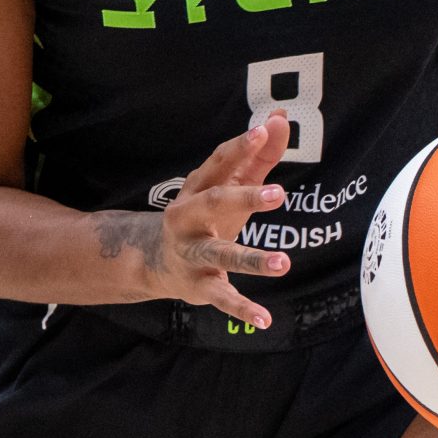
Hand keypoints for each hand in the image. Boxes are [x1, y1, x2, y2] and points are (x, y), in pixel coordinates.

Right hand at [109, 110, 293, 329]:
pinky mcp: (199, 285)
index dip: (240, 147)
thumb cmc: (204, 217)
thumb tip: (281, 118)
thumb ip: (258, 157)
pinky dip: (242, 309)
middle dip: (245, 198)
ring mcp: (193, 252)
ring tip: (283, 263)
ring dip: (251, 259)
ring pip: (220, 254)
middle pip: (214, 202)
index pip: (220, 162)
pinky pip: (222, 298)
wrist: (155, 261)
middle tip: (279, 194)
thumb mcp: (227, 187)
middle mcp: (189, 217)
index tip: (265, 131)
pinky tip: (265, 319)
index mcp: (199, 188)